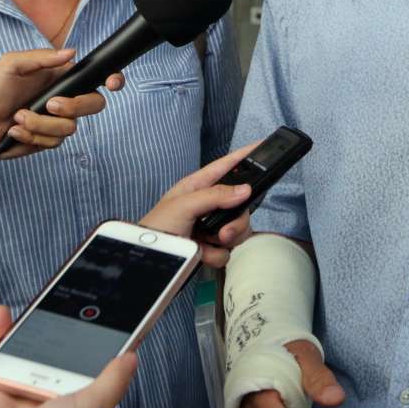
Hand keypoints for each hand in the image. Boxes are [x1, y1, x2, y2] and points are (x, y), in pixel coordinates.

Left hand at [0, 48, 124, 159]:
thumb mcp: (11, 65)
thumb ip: (42, 58)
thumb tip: (71, 52)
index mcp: (58, 78)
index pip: (93, 77)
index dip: (111, 79)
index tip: (112, 82)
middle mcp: (62, 99)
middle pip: (93, 105)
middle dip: (72, 107)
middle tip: (50, 105)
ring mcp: (55, 121)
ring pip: (70, 128)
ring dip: (40, 124)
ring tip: (18, 118)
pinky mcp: (45, 140)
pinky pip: (53, 143)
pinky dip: (31, 136)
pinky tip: (14, 131)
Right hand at [0, 307, 136, 407]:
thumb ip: (110, 381)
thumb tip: (132, 357)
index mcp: (72, 403)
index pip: (79, 363)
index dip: (80, 339)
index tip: (83, 311)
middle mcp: (41, 402)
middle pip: (41, 356)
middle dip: (38, 330)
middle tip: (37, 304)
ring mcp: (9, 404)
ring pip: (7, 358)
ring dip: (3, 334)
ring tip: (0, 312)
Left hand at [140, 144, 258, 266]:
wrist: (146, 262)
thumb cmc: (156, 228)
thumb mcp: (184, 205)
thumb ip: (215, 195)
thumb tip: (245, 189)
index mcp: (198, 186)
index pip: (226, 166)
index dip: (244, 155)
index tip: (263, 145)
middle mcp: (208, 205)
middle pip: (240, 205)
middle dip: (237, 220)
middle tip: (224, 232)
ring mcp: (209, 227)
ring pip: (238, 228)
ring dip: (228, 238)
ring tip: (210, 243)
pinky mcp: (209, 248)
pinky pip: (227, 250)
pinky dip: (216, 255)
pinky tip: (202, 255)